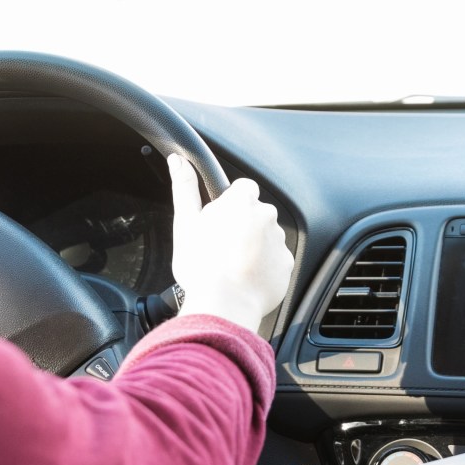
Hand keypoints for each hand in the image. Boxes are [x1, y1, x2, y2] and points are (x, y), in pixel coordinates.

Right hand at [167, 153, 291, 328]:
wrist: (225, 304)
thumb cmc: (201, 265)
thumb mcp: (185, 223)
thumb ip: (184, 188)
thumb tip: (178, 160)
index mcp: (241, 201)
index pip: (244, 188)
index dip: (232, 203)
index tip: (221, 220)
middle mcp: (266, 216)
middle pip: (256, 213)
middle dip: (243, 226)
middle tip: (222, 247)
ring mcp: (279, 241)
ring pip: (266, 237)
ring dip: (254, 246)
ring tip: (233, 266)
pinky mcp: (286, 264)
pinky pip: (275, 261)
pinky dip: (264, 267)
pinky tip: (246, 278)